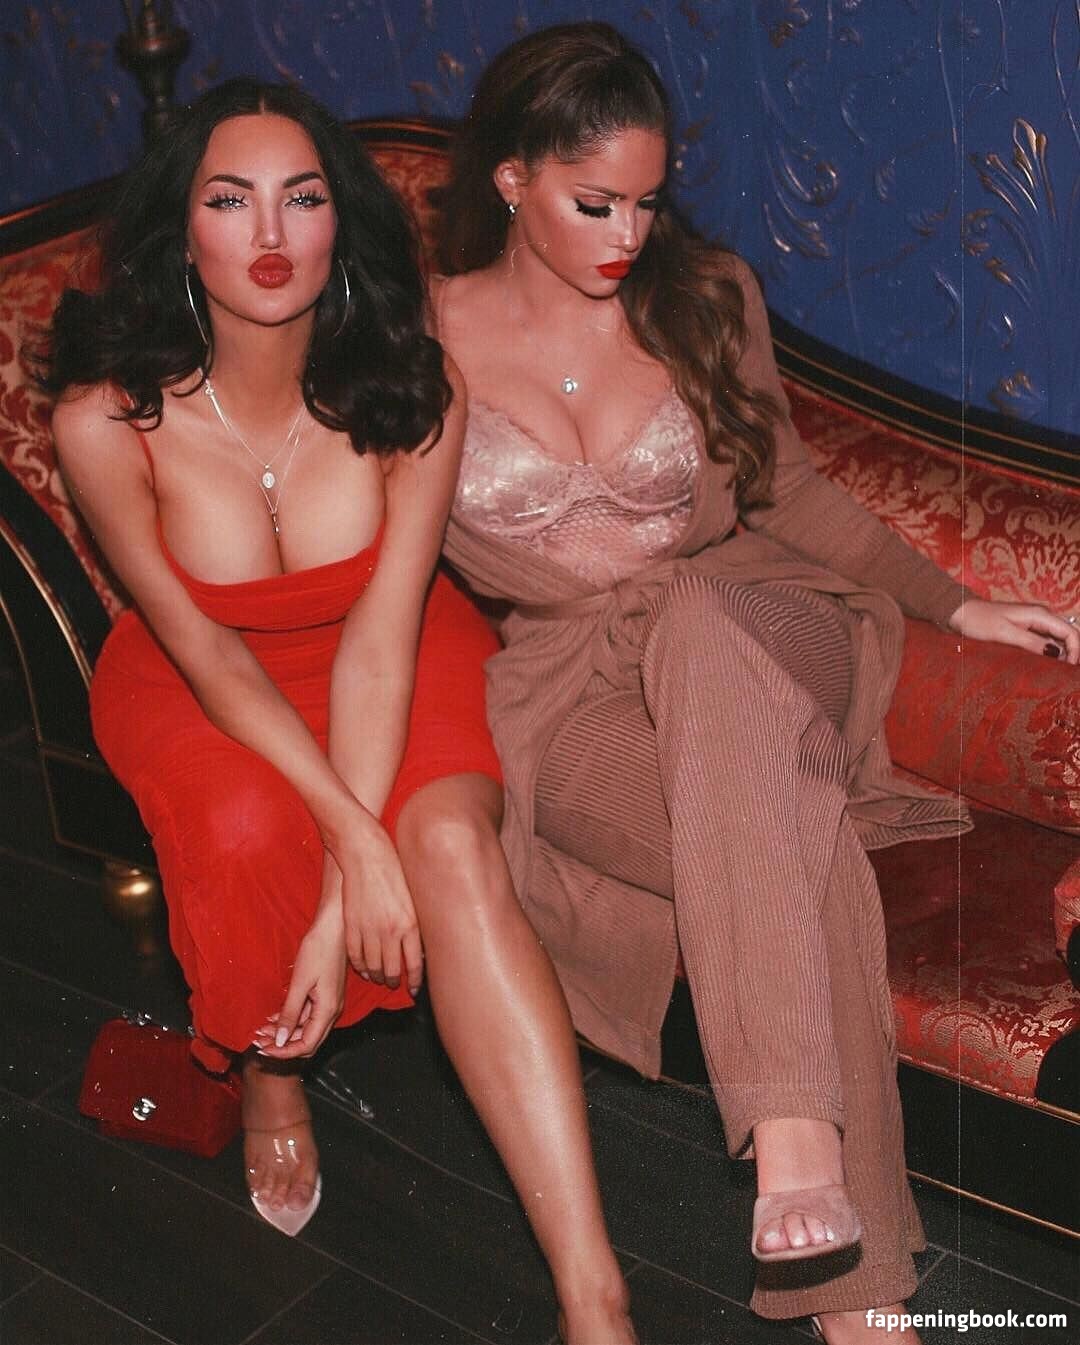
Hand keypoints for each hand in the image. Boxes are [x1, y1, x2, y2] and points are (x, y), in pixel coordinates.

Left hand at [253, 889, 346, 1060]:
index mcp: (327, 1011)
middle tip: (259, 1042)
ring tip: (261, 1030)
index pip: (305, 1045)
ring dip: (284, 1033)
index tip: (262, 1049)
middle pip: (307, 1042)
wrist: (334, 927)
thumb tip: (280, 1040)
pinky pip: (307, 1016)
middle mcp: (331, 1011)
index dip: (283, 1052)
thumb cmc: (319, 950)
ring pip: (306, 1029)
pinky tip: (273, 1017)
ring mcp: (329, 1003)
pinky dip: (291, 1020)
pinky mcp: (324, 995)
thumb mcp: (300, 983)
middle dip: (282, 1046)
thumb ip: (290, 1013)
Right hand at [338, 824, 423, 996]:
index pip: (414, 964)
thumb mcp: (412, 897)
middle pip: (392, 970)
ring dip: (376, 976)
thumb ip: (415, 923)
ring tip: (379, 977)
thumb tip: (420, 948)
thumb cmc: (393, 870)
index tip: (414, 989)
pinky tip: (363, 967)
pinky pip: (354, 956)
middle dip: (393, 982)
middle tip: (394, 984)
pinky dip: (359, 966)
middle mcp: (390, 930)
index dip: (414, 981)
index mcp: (410, 923)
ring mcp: (369, 929)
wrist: (365, 853)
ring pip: (372, 966)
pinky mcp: (351, 925)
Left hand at [948, 598, 1078, 665]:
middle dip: (1073, 652)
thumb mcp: (1005, 634)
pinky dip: (1051, 651)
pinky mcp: (1027, 628)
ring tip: (1059, 671)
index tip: (1068, 668)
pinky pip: (1046, 639)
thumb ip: (1031, 643)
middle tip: (1066, 673)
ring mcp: (1035, 621)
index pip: (1070, 632)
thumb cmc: (980, 622)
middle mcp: (1041, 616)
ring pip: (1059, 638)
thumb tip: (1056, 654)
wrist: (962, 613)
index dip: (1075, 650)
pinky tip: (1047, 663)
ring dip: (1062, 653)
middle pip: (1068, 634)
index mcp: (1039, 614)